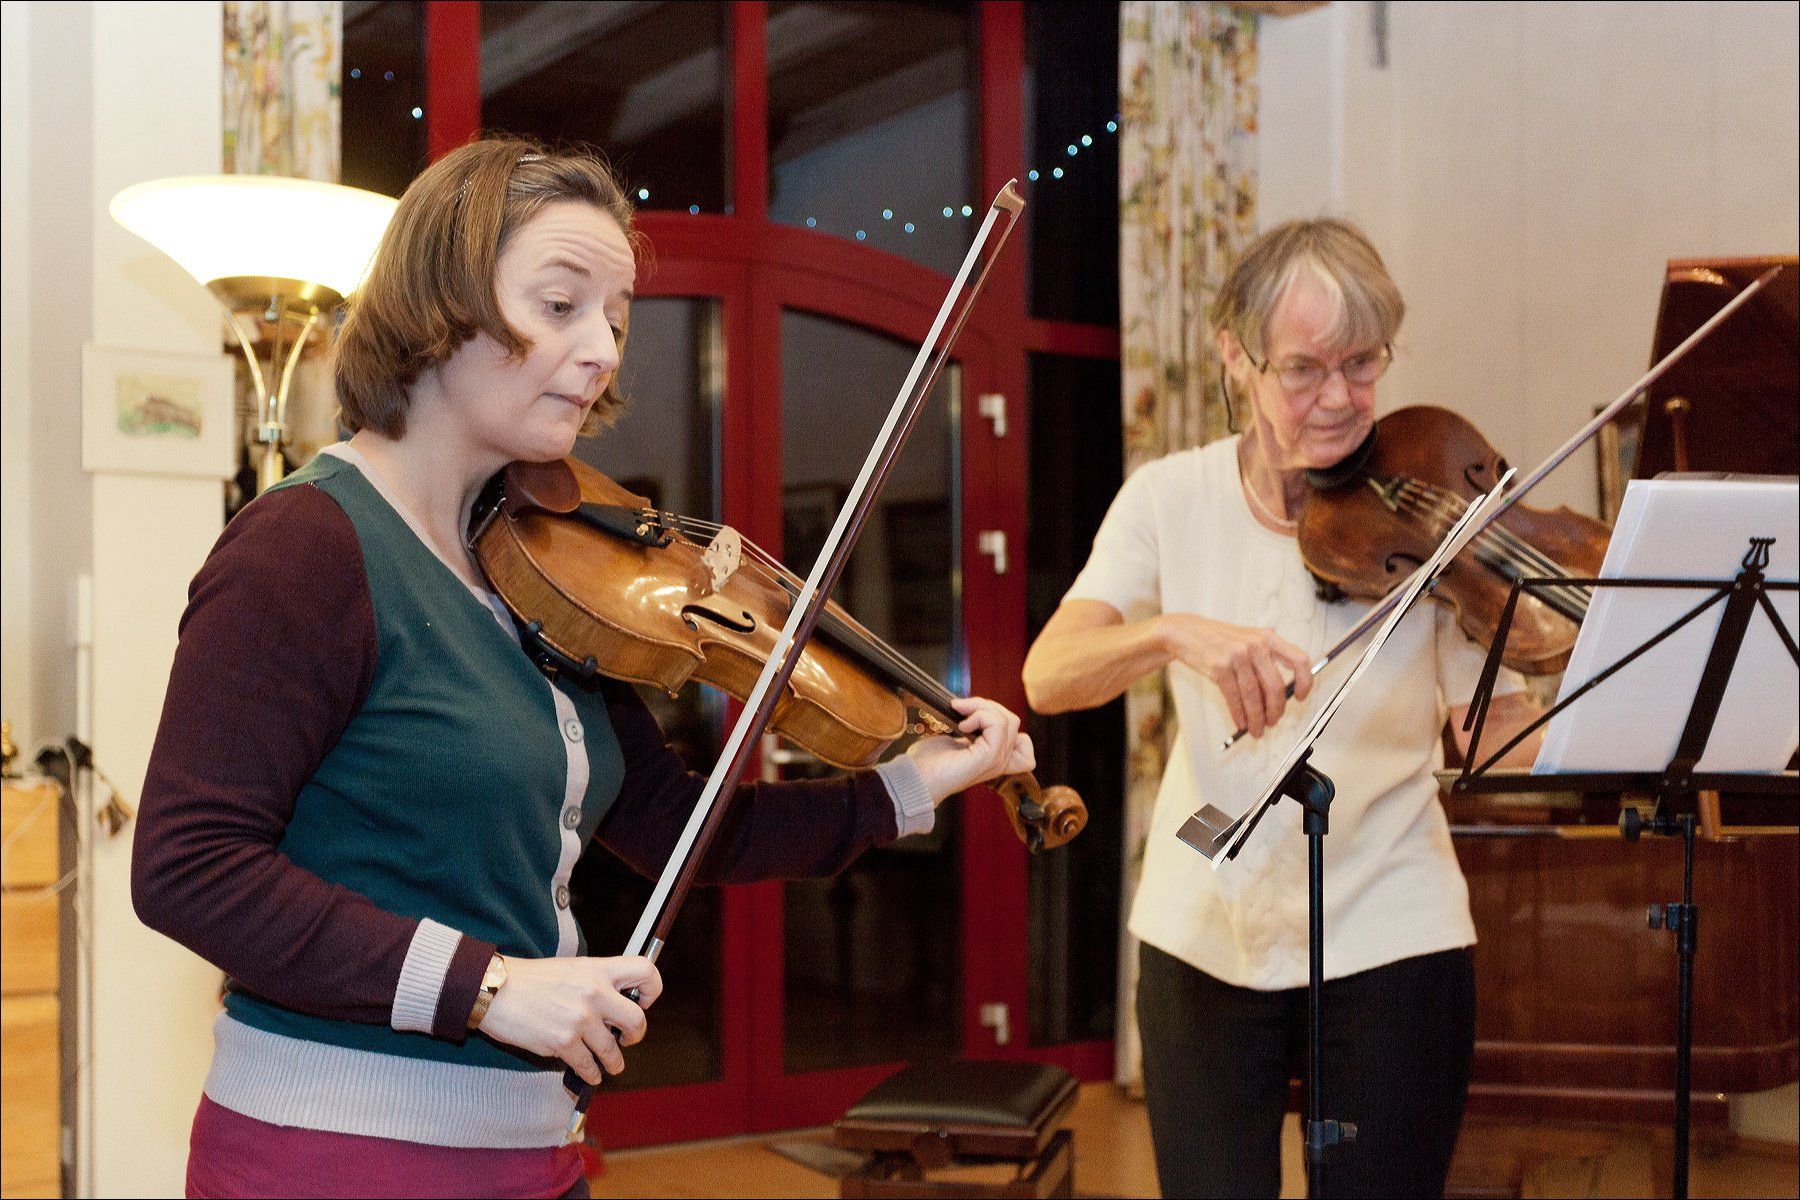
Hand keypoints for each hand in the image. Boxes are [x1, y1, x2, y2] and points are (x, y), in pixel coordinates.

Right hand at [476, 955, 661, 1084]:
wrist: (495, 990)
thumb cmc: (530, 979)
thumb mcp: (571, 968)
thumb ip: (596, 982)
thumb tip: (616, 1004)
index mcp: (598, 970)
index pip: (645, 971)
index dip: (652, 990)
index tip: (644, 1002)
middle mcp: (595, 993)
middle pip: (638, 1020)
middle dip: (636, 1035)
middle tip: (628, 1038)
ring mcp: (580, 1019)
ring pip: (613, 1050)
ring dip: (614, 1062)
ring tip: (611, 1064)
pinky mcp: (563, 1042)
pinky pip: (588, 1066)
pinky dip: (591, 1074)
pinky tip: (590, 1073)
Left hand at [905, 696, 1035, 801]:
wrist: (915, 778)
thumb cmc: (929, 762)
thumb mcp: (956, 740)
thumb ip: (972, 729)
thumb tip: (973, 709)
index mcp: (993, 759)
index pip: (1024, 745)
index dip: (1008, 725)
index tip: (978, 720)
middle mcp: (1000, 762)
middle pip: (1012, 721)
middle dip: (986, 705)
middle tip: (961, 707)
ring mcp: (997, 761)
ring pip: (1007, 719)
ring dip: (981, 707)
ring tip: (960, 714)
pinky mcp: (990, 757)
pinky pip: (998, 724)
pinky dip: (979, 716)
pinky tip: (961, 726)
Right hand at [1158, 613, 1312, 737]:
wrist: (1186, 632)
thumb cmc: (1219, 639)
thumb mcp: (1248, 640)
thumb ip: (1266, 660)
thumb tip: (1280, 695)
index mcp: (1268, 637)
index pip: (1299, 659)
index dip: (1305, 682)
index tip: (1300, 697)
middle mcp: (1255, 644)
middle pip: (1275, 685)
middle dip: (1276, 710)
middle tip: (1273, 721)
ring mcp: (1236, 655)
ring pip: (1253, 696)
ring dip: (1257, 718)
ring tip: (1256, 729)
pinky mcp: (1219, 666)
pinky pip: (1234, 698)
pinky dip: (1239, 714)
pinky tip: (1241, 722)